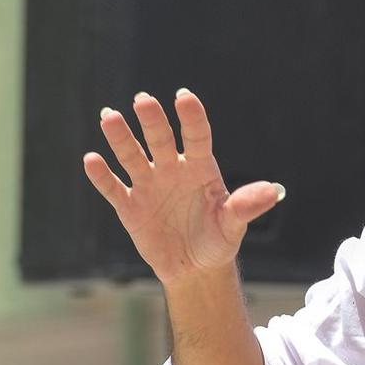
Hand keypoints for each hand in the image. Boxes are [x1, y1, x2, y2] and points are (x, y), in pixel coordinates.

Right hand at [82, 88, 283, 286]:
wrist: (195, 268)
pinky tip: (91, 160)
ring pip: (132, 156)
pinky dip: (102, 175)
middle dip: (152, 121)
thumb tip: (273, 190)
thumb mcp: (233, 225)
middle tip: (144, 100)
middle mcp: (172, 170)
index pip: (196, 137)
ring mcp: (148, 186)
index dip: (191, 117)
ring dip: (120, 138)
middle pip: (160, 140)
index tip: (184, 96)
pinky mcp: (129, 207)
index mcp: (200, 169)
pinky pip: (113, 187)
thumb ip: (247, 206)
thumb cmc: (218, 240)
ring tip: (109, 116)